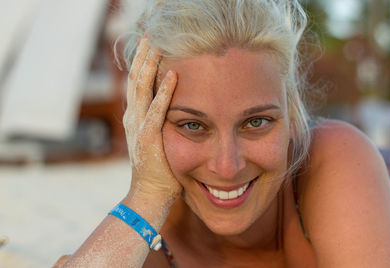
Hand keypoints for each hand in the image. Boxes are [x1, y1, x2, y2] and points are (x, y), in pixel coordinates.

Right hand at [123, 38, 181, 200]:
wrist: (150, 194)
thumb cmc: (160, 168)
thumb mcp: (158, 139)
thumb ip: (161, 121)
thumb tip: (175, 106)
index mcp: (136, 117)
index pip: (137, 83)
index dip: (142, 62)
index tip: (150, 44)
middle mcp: (133, 118)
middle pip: (135, 79)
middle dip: (142, 56)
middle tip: (149, 34)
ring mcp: (138, 127)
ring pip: (141, 89)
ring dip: (149, 65)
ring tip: (156, 44)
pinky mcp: (148, 138)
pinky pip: (157, 110)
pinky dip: (164, 92)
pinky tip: (172, 74)